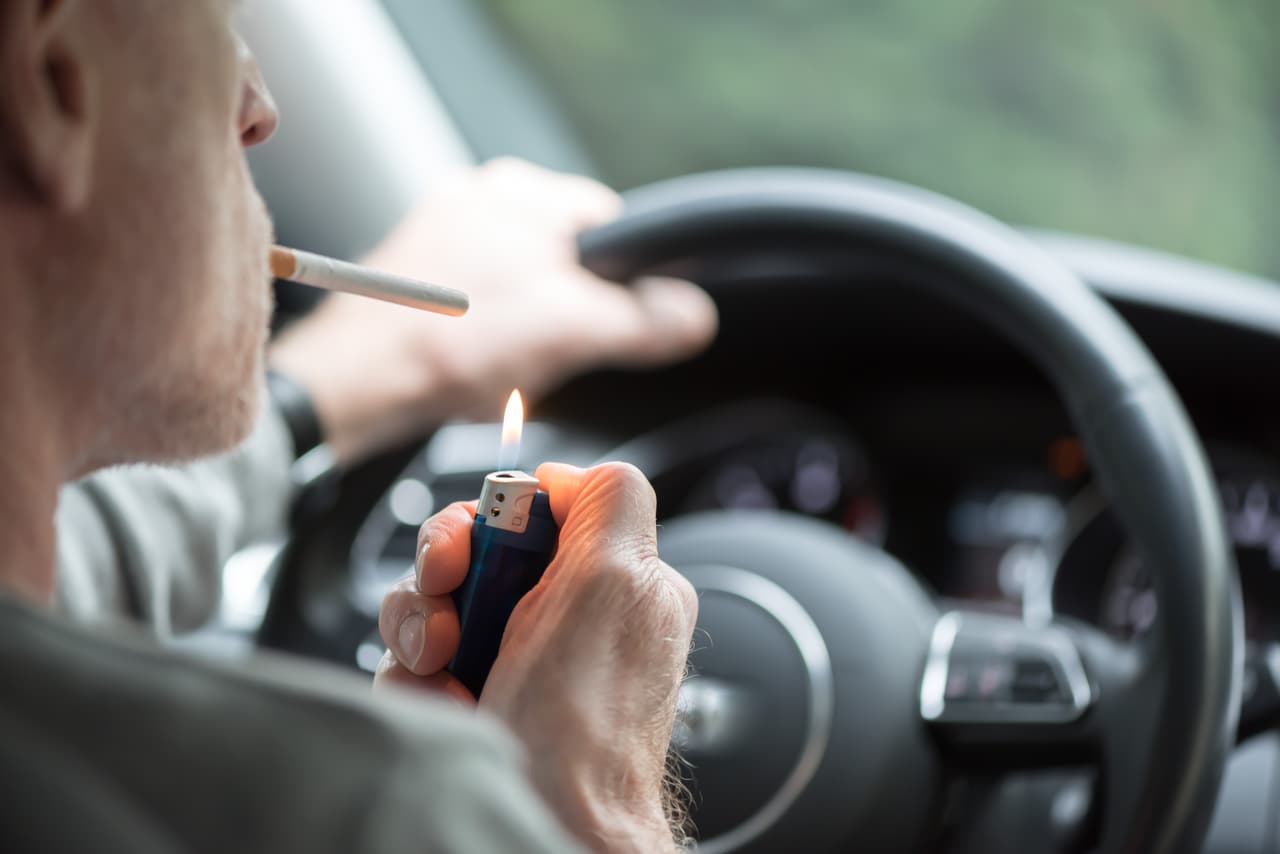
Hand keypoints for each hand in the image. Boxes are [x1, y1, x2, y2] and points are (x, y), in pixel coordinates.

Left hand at [268, 158, 717, 464]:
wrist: (355, 385)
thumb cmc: (450, 347)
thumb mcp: (570, 332)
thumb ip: (641, 320)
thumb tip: (693, 316)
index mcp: (522, 191)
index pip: (614, 227)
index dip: (629, 283)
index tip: (619, 325)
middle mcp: (480, 197)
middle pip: (571, 258)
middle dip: (575, 307)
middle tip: (554, 350)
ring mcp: (446, 232)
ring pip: (528, 281)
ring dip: (533, 322)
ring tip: (506, 359)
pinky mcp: (422, 272)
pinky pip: (484, 299)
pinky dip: (492, 330)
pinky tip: (477, 360)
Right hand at [375, 462, 697, 852]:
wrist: (547, 820)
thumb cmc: (585, 725)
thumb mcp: (618, 582)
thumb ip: (611, 499)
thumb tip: (571, 472)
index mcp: (612, 579)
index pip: (538, 505)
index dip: (498, 511)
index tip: (481, 540)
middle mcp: (563, 615)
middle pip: (473, 549)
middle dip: (443, 570)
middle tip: (449, 603)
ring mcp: (513, 660)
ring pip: (432, 602)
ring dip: (419, 627)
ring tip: (444, 667)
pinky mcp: (470, 700)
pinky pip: (413, 663)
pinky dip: (413, 680)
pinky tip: (443, 705)